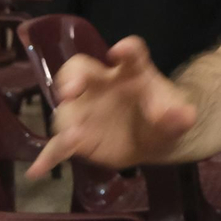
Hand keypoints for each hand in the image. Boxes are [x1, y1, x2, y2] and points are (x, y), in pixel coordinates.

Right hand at [26, 36, 196, 178]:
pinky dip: (49, 156)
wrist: (154, 135)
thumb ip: (179, 116)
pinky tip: (38, 170)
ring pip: (67, 110)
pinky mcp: (79, 136)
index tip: (121, 51)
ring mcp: (85, 109)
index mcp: (132, 71)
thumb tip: (183, 116)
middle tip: (70, 90)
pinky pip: (60, 145)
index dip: (127, 50)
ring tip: (72, 137)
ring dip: (66, 122)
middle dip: (73, 78)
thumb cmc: (164, 114)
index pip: (131, 55)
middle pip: (80, 70)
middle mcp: (101, 83)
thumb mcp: (178, 116)